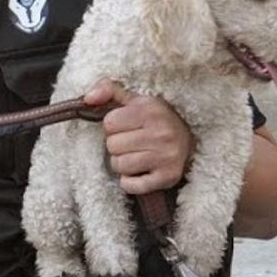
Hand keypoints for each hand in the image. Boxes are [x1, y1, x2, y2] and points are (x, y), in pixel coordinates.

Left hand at [83, 79, 192, 194]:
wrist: (189, 142)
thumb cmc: (155, 120)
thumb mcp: (135, 100)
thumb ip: (109, 90)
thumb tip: (88, 98)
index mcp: (151, 111)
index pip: (109, 123)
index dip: (113, 126)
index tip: (126, 127)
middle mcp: (161, 133)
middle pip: (112, 145)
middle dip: (117, 145)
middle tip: (131, 142)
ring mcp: (166, 157)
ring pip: (119, 165)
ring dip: (122, 163)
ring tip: (135, 156)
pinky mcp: (167, 178)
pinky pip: (130, 186)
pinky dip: (129, 182)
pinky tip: (138, 172)